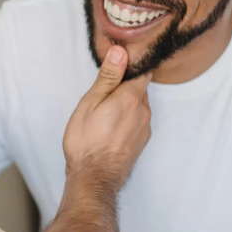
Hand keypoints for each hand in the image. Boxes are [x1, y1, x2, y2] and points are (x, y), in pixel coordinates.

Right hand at [62, 46, 151, 187]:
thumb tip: (121, 51)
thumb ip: (108, 77)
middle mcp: (144, 111)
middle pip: (140, 89)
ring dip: (125, 105)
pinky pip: (136, 122)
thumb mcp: (90, 103)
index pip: (142, 71)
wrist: (94, 179)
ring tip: (103, 114)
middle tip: (102, 94)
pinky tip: (109, 128)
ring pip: (138, 106)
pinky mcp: (141, 142)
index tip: (117, 67)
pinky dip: (126, 120)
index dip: (131, 66)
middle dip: (125, 87)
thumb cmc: (86, 142)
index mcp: (132, 97)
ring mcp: (144, 128)